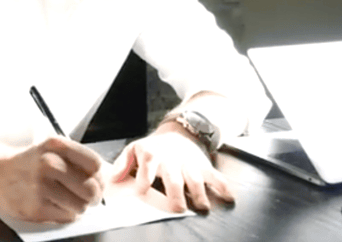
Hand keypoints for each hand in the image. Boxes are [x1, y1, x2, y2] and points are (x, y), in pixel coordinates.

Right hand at [0, 136, 104, 222]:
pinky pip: (66, 216)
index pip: (94, 164)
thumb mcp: (51, 149)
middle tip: (88, 196)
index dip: (99, 175)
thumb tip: (106, 176)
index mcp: (56, 146)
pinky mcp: (35, 207)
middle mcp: (49, 164)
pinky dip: (65, 213)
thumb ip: (77, 159)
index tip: (95, 179)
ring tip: (67, 199)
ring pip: (80, 206)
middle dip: (93, 196)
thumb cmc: (28, 162)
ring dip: (78, 206)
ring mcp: (41, 187)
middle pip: (91, 189)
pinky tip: (54, 204)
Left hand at [109, 121, 234, 212]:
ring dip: (199, 194)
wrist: (178, 133)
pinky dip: (223, 186)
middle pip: (173, 178)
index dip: (144, 181)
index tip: (142, 192)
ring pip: (195, 180)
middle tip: (177, 209)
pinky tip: (229, 197)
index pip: (147, 169)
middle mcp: (171, 160)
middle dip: (176, 193)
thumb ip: (123, 164)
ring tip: (202, 208)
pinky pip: (215, 176)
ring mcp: (189, 164)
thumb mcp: (134, 149)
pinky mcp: (203, 166)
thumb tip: (113, 179)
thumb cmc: (153, 148)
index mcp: (151, 155)